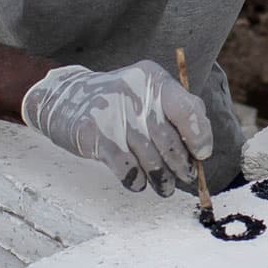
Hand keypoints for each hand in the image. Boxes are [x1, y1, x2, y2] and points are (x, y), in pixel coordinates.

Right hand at [20, 62, 214, 195]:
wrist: (64, 97)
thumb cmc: (118, 102)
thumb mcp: (149, 93)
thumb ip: (180, 111)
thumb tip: (203, 148)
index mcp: (154, 80)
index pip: (188, 109)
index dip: (200, 137)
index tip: (201, 155)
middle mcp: (136, 95)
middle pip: (170, 140)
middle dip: (181, 165)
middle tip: (186, 177)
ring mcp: (114, 115)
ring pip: (150, 158)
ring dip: (162, 179)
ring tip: (165, 187)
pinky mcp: (96, 135)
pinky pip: (126, 168)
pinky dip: (136, 180)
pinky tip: (138, 182)